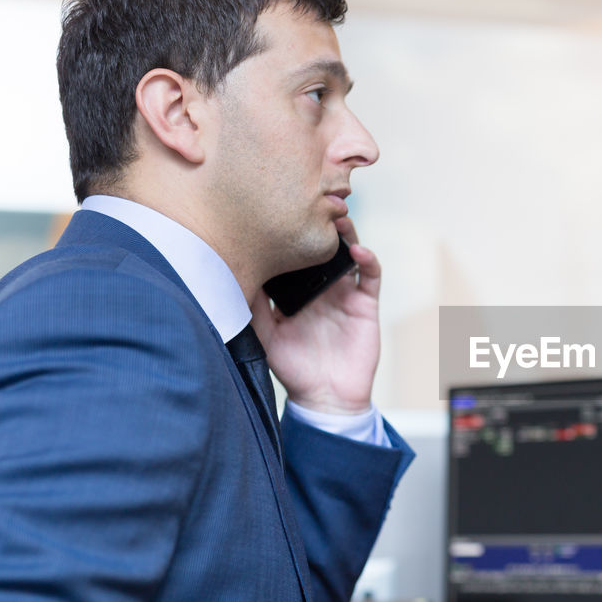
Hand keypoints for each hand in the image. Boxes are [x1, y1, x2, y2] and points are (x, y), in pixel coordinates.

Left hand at [251, 216, 380, 414]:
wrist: (325, 397)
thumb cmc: (293, 369)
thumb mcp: (264, 336)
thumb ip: (252, 308)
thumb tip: (231, 275)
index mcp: (296, 291)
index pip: (294, 255)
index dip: (290, 234)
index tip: (278, 212)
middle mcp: (321, 286)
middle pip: (322, 247)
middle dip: (319, 226)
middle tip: (311, 205)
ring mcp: (345, 293)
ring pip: (348, 252)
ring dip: (345, 234)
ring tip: (337, 219)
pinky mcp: (366, 304)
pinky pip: (370, 275)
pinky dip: (367, 260)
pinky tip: (357, 251)